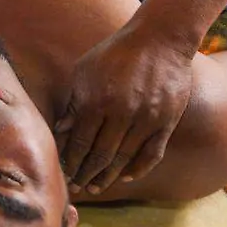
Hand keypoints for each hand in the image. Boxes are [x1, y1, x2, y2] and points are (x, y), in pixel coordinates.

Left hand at [58, 25, 197, 193]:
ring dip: (108, 176)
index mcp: (97, 100)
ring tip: (96, 187)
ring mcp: (147, 119)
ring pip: (124, 159)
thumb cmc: (116, 52)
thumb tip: (59, 131)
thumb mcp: (85, 70)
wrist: (160, 39)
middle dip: (86, 174)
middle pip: (100, 155)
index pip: (79, 142)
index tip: (64, 172)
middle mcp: (122, 113)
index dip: (71, 161)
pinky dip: (138, 169)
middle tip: (77, 187)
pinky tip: (126, 176)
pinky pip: (151, 154)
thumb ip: (73, 102)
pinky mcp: (167, 121)